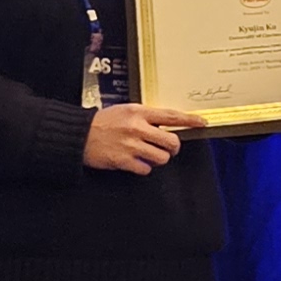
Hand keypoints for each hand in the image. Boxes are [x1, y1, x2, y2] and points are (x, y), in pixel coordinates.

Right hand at [83, 104, 204, 174]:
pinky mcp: (124, 161)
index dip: (189, 120)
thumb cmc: (102, 122)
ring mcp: (131, 146)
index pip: (171, 116)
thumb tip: (166, 124)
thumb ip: (145, 116)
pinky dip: (144, 167)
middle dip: (173, 147)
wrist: (79, 135)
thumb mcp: (125, 111)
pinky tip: (136, 162)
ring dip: (159, 158)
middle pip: (172, 142)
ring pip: (162, 158)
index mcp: (139, 112)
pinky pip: (146, 169)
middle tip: (168, 147)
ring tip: (149, 154)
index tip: (202, 123)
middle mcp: (137, 128)